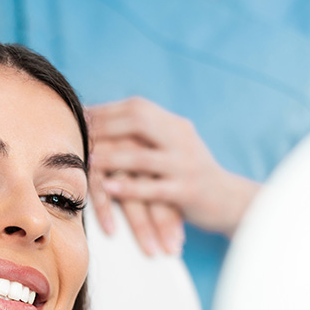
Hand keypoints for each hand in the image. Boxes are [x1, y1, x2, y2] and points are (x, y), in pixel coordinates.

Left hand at [88, 97, 258, 243]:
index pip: (137, 108)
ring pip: (143, 157)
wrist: (230, 201)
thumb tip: (101, 124)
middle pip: (140, 122)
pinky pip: (154, 189)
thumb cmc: (188, 177)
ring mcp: (186, 165)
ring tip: (86, 159)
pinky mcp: (188, 192)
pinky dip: (129, 188)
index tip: (79, 116)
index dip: (106, 110)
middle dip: (105, 126)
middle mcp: (182, 139)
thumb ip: (145, 137)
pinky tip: (109, 188)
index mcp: (175, 126)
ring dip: (111, 157)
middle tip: (78, 133)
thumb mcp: (171, 149)